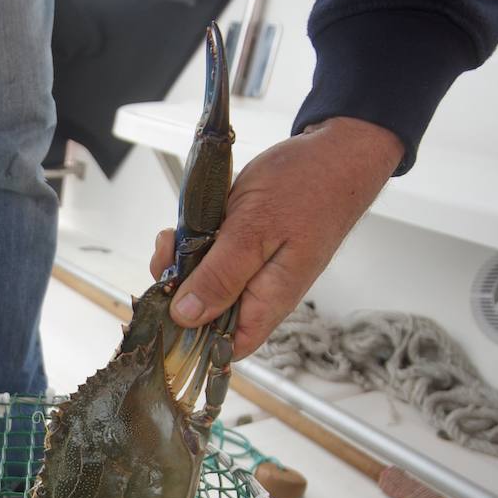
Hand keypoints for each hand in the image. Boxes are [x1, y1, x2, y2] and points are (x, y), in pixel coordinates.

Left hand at [149, 116, 403, 357]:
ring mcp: (253, 271)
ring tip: (177, 235)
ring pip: (204, 284)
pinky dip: (194, 244)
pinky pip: (212, 259)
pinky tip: (190, 226)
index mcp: (269, 300)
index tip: (162, 311)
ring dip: (183, 262)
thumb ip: (219, 276)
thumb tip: (187, 316)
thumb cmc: (308, 185)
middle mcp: (261, 293)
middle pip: (207, 316)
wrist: (335, 150)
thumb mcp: (253, 229)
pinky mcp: (246, 249)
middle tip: (169, 253)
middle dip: (177, 290)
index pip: (225, 347)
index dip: (191, 339)